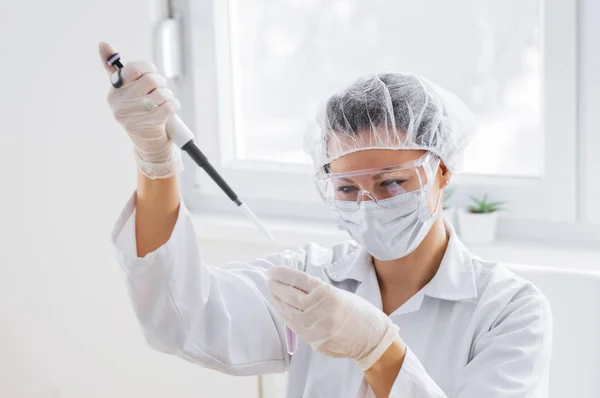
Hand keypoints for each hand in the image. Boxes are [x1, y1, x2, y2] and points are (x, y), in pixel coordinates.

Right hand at [98, 42, 181, 178]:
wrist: (150, 147)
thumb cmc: (140, 114)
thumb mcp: (127, 93)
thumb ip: (115, 69)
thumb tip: (103, 44)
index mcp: (114, 93)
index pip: (132, 69)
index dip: (148, 69)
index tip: (152, 74)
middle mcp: (120, 104)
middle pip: (151, 80)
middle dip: (161, 84)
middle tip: (160, 93)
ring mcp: (134, 116)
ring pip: (162, 93)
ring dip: (168, 97)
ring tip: (164, 104)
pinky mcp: (150, 125)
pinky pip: (170, 105)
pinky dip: (175, 106)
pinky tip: (171, 111)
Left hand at [268, 266, 400, 369]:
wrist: (372, 339)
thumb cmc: (360, 313)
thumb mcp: (341, 294)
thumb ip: (319, 290)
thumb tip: (296, 284)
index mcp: (329, 294)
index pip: (299, 281)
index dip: (283, 275)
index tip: (272, 271)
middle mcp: (321, 311)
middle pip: (291, 296)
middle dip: (277, 287)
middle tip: (269, 279)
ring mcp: (317, 328)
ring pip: (290, 312)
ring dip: (279, 301)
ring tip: (273, 292)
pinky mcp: (315, 341)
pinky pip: (295, 327)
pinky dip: (286, 316)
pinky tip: (282, 309)